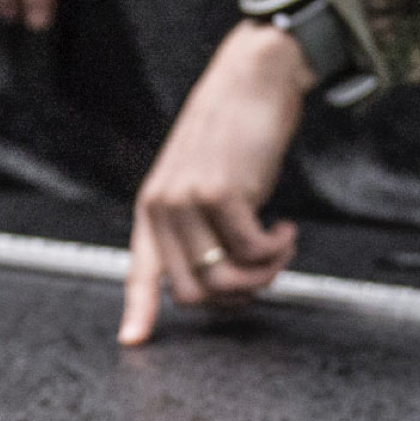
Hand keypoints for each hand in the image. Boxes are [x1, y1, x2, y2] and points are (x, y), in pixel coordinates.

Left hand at [120, 21, 314, 345]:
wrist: (252, 79)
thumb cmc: (234, 129)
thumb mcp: (202, 179)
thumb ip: (198, 222)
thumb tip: (219, 272)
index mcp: (153, 208)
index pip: (140, 270)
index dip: (138, 310)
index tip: (133, 341)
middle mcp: (163, 207)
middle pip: (192, 293)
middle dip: (237, 295)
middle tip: (263, 273)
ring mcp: (188, 200)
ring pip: (223, 279)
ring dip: (263, 275)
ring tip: (280, 250)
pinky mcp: (220, 192)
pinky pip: (252, 251)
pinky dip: (278, 250)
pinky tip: (286, 230)